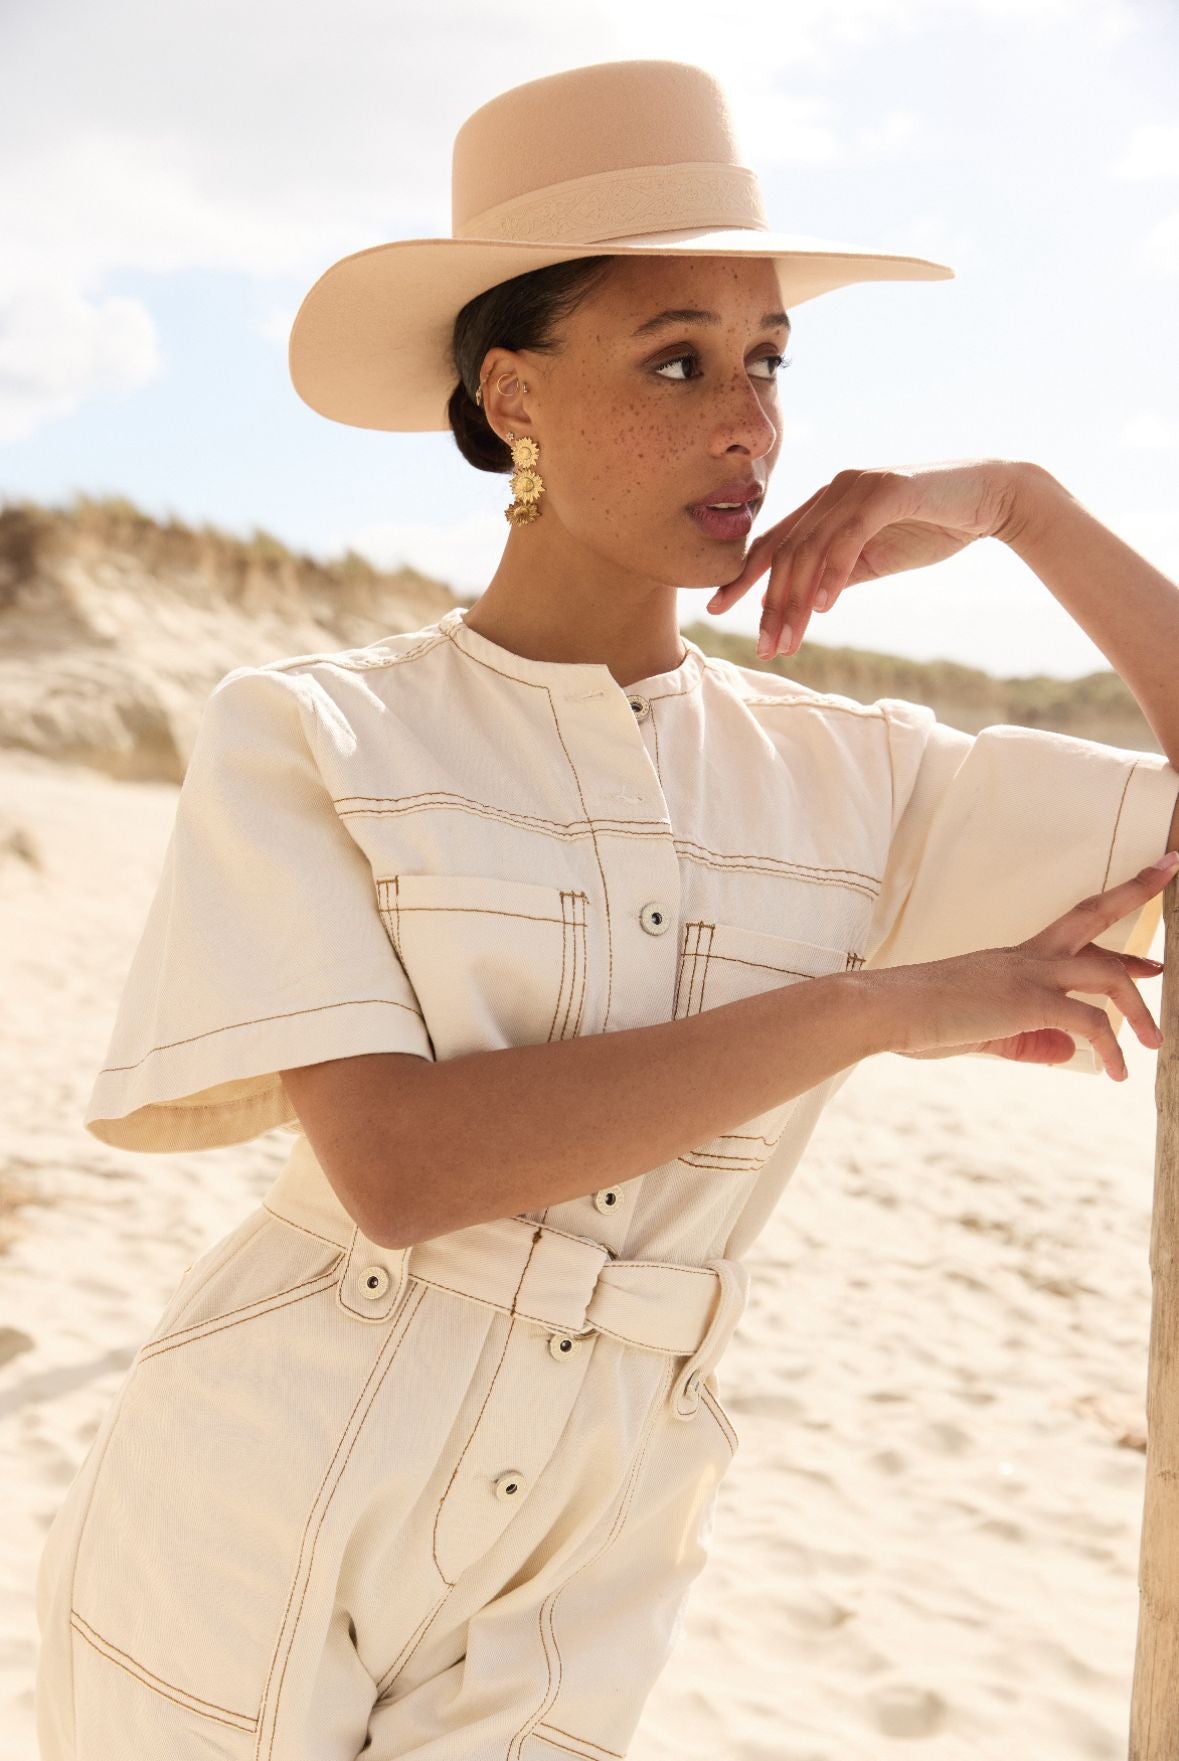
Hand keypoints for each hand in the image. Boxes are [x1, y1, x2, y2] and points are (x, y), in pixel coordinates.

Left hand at [706, 459, 1028, 658]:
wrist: (990, 499)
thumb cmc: (932, 526)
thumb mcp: (875, 558)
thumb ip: (838, 573)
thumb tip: (805, 603)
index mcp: (825, 504)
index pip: (774, 542)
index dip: (743, 577)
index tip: (718, 609)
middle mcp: (833, 491)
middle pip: (786, 552)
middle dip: (770, 603)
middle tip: (764, 647)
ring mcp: (858, 487)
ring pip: (811, 548)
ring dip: (796, 600)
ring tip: (788, 640)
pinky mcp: (887, 491)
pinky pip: (848, 538)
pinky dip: (832, 574)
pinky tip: (822, 608)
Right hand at [879, 852, 1176, 1079]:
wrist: (886, 1011)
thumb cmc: (922, 1020)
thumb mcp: (986, 1032)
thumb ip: (1031, 1039)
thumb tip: (1069, 1049)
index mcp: (1015, 959)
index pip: (1074, 931)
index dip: (1114, 931)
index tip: (1146, 934)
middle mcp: (1027, 957)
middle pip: (1092, 916)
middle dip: (1134, 894)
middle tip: (1169, 876)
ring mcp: (1029, 974)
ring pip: (1106, 975)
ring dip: (1139, 1008)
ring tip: (1154, 1042)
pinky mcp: (1028, 1000)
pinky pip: (1089, 1022)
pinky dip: (1110, 1047)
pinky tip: (1114, 1072)